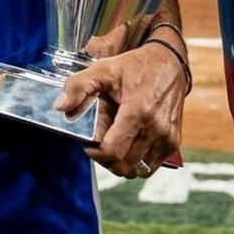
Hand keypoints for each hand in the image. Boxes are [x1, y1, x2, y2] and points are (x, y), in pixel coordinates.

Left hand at [55, 39, 184, 177]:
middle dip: (106, 158)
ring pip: (136, 169)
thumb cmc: (135, 66)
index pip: (112, 151)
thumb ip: (79, 86)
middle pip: (123, 165)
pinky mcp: (173, 143)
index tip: (89, 143)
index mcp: (138, 111)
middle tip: (100, 140)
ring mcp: (167, 138)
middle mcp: (155, 129)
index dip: (95, 153)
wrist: (169, 63)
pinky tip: (129, 140)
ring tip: (115, 138)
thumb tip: (60, 107)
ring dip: (121, 160)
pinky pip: (149, 166)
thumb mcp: (104, 68)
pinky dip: (136, 160)